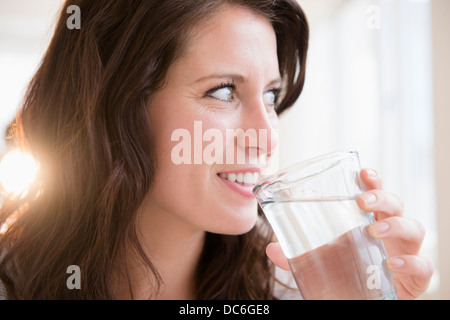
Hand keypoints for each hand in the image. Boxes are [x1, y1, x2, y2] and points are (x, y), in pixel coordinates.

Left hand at [266, 168, 433, 299]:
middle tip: (362, 200)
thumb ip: (296, 255)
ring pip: (414, 229)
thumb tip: (271, 246)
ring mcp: (403, 255)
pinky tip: (394, 263)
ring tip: (373, 230)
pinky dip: (413, 263)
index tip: (363, 172)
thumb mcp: (319, 263)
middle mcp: (389, 235)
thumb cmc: (344, 278)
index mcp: (368, 224)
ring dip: (395, 225)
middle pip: (396, 205)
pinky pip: (424, 268)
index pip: (375, 195)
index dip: (373, 181)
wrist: (358, 305)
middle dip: (382, 197)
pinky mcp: (413, 280)